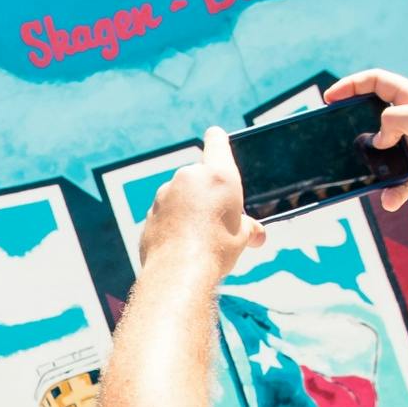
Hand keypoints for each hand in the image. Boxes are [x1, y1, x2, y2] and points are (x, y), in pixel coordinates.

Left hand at [136, 126, 262, 274]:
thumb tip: (257, 235)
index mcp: (218, 174)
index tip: (215, 135)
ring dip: (188, 211)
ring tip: (199, 240)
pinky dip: (172, 225)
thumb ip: (249, 228)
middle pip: (199, 178)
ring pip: (180, 197)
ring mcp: (165, 194)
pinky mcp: (150, 213)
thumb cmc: (217, 249)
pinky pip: (166, 215)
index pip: (217, 142)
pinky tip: (181, 246)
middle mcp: (189, 177)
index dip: (218, 139)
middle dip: (207, 195)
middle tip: (217, 223)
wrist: (179, 271)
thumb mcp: (242, 237)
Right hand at [326, 70, 407, 211]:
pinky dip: (391, 193)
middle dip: (353, 133)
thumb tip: (376, 140)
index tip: (329, 99)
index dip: (351, 86)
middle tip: (336, 142)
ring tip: (362, 176)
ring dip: (371, 169)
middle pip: (372, 122)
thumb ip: (396, 120)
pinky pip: (397, 184)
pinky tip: (390, 199)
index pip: (376, 83)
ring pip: (381, 158)